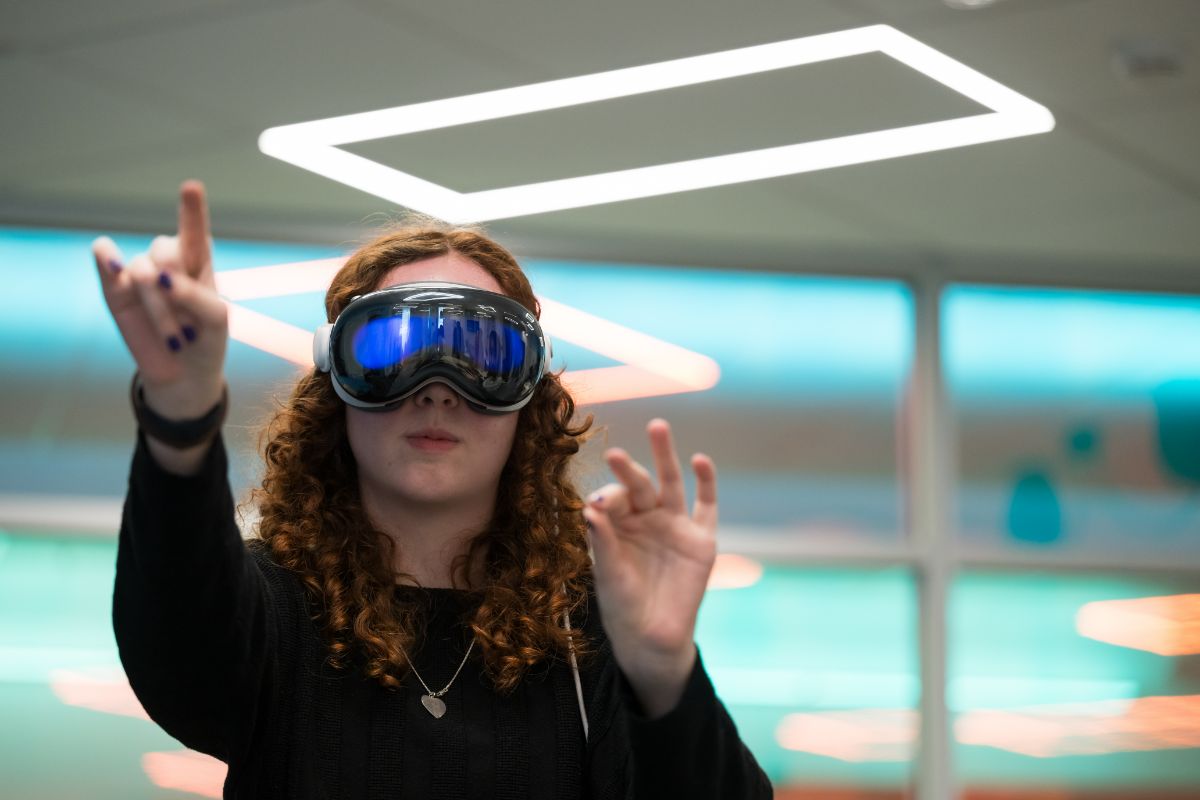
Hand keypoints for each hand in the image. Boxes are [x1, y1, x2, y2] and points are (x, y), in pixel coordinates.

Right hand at [91, 181, 227, 418]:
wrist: (182, 375)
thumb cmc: (206, 341)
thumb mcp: (216, 321)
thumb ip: (194, 294)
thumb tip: (154, 274)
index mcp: (198, 261)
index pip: (194, 230)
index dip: (191, 209)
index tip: (191, 186)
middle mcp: (168, 261)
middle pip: (165, 251)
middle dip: (175, 290)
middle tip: (188, 330)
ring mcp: (139, 273)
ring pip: (141, 269)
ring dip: (158, 307)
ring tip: (174, 337)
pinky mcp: (113, 287)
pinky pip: (104, 259)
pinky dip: (105, 257)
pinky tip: (109, 258)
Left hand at [584, 418, 717, 717]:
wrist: (652, 637)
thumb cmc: (622, 604)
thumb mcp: (608, 573)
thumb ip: (602, 540)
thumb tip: (588, 507)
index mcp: (618, 524)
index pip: (613, 498)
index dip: (607, 498)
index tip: (598, 507)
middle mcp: (646, 518)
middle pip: (639, 483)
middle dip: (628, 469)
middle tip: (615, 454)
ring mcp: (674, 525)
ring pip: (671, 482)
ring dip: (664, 455)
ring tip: (657, 427)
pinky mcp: (702, 538)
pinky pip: (706, 505)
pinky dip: (706, 482)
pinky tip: (700, 460)